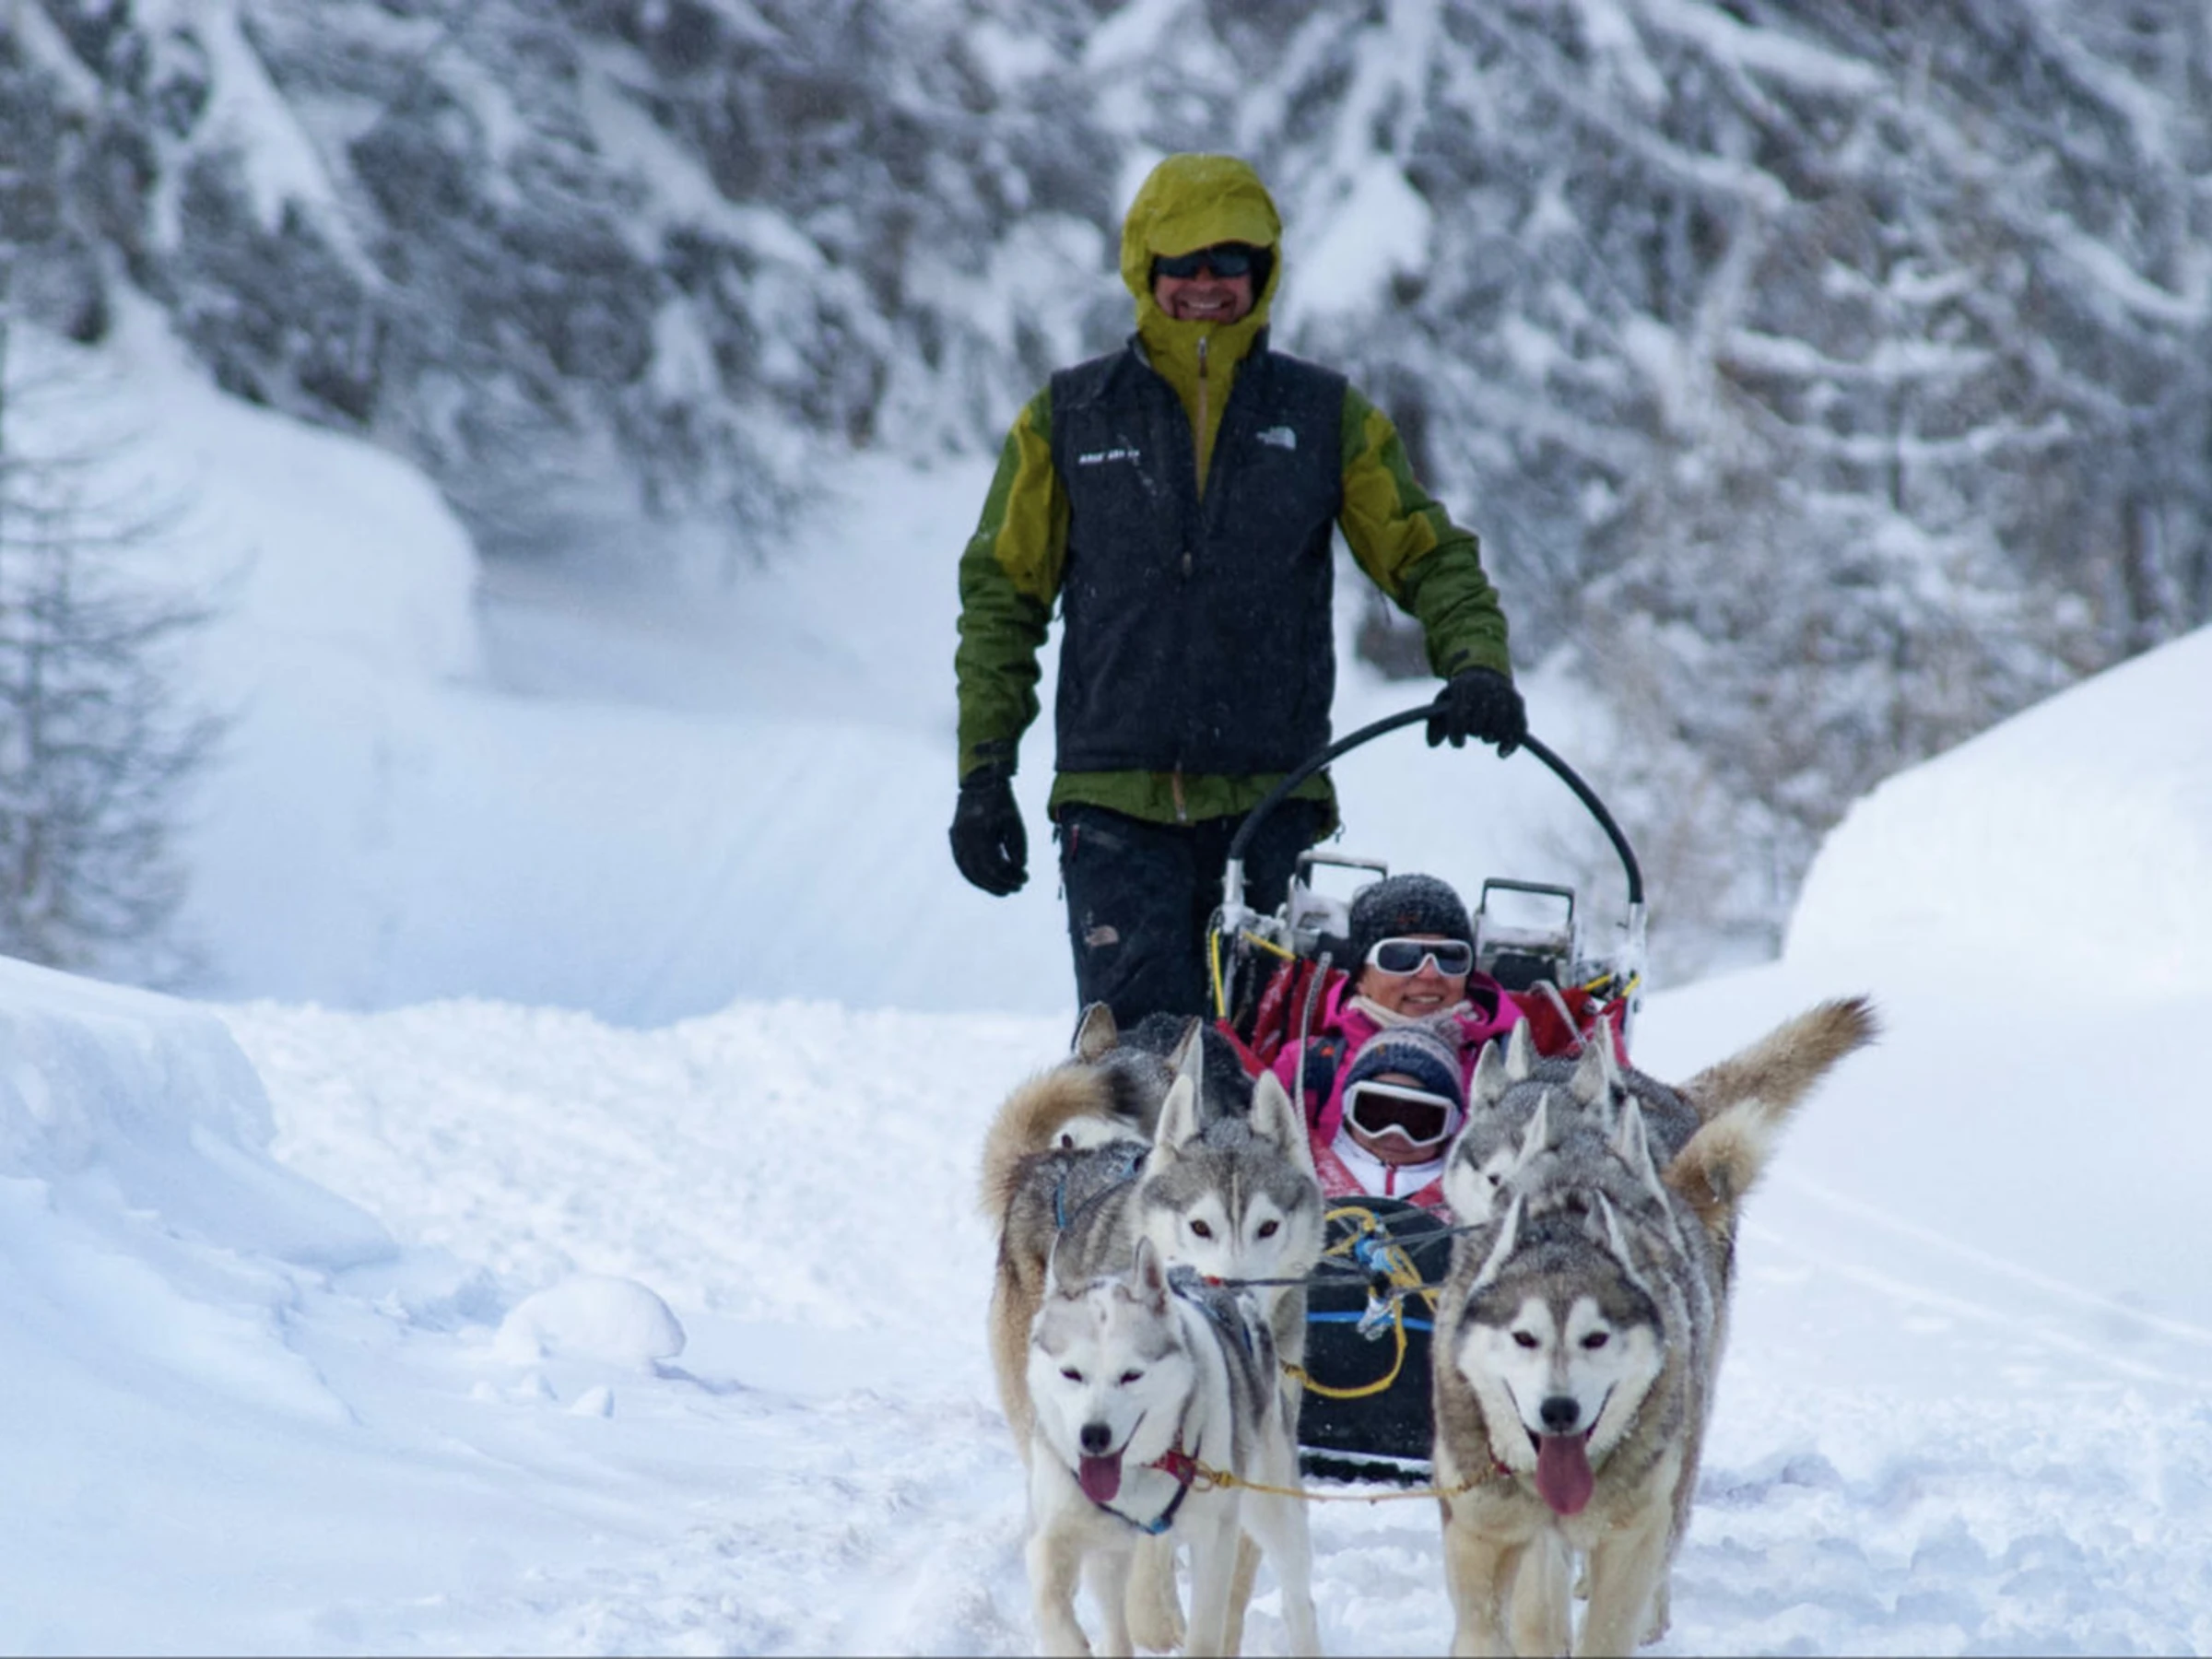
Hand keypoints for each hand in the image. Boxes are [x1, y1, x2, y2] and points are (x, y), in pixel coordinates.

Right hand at [949, 765, 1027, 894]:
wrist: (980, 785)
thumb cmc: (1002, 803)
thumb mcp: (1015, 822)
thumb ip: (1018, 846)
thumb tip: (1019, 868)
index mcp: (980, 831)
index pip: (994, 864)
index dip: (1010, 876)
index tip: (1025, 879)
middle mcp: (964, 837)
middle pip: (981, 871)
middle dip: (1000, 883)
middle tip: (1017, 888)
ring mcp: (956, 840)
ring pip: (969, 871)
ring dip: (987, 884)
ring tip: (1005, 890)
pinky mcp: (954, 841)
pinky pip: (962, 865)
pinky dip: (976, 877)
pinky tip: (989, 883)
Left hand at [1427, 667, 1526, 754]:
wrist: (1485, 674)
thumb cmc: (1460, 695)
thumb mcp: (1444, 703)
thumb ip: (1435, 723)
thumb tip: (1432, 744)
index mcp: (1463, 686)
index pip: (1459, 713)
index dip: (1457, 732)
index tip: (1458, 743)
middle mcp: (1486, 687)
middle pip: (1481, 719)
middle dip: (1475, 730)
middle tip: (1474, 733)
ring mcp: (1504, 694)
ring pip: (1501, 724)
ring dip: (1492, 737)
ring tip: (1486, 738)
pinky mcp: (1519, 702)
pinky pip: (1518, 727)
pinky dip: (1510, 744)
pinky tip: (1501, 754)